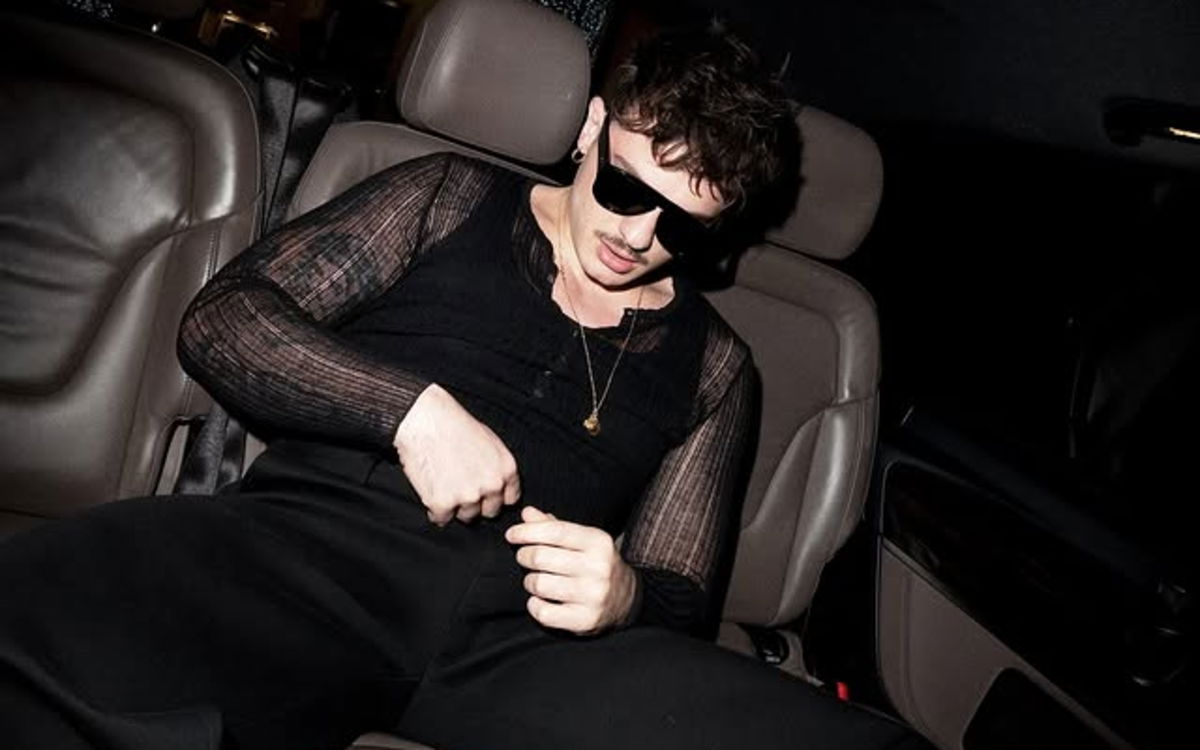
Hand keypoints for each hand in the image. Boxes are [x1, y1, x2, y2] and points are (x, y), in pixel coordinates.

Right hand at [393, 383, 520, 524]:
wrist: (425, 420)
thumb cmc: (454, 426)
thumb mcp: (490, 442)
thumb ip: (497, 467)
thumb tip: (499, 487)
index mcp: (506, 470)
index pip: (509, 499)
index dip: (494, 496)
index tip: (483, 492)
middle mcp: (491, 485)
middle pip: (489, 512)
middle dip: (477, 504)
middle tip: (460, 488)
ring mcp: (468, 496)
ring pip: (466, 517)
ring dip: (456, 507)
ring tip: (444, 484)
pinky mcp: (443, 503)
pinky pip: (441, 519)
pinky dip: (435, 510)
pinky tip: (432, 491)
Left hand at [505, 506, 637, 633]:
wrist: (628, 598)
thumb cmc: (596, 564)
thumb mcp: (583, 540)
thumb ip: (554, 526)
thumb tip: (527, 513)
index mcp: (598, 542)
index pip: (555, 531)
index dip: (527, 531)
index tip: (512, 534)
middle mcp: (598, 568)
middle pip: (541, 557)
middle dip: (525, 555)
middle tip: (524, 557)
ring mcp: (592, 595)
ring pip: (539, 584)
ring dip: (530, 581)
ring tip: (535, 580)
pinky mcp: (585, 619)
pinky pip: (543, 612)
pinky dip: (534, 605)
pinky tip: (540, 599)